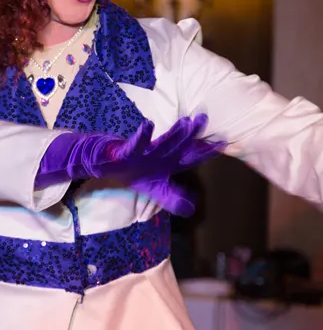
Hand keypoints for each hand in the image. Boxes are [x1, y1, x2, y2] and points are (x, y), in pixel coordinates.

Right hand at [87, 115, 222, 215]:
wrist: (108, 165)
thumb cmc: (136, 173)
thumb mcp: (156, 191)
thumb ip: (173, 199)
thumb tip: (191, 209)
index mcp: (169, 162)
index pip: (190, 157)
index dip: (205, 152)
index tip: (222, 142)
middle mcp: (160, 154)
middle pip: (179, 144)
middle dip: (191, 134)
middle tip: (203, 120)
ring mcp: (145, 152)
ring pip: (162, 142)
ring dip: (174, 133)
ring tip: (185, 122)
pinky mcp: (127, 152)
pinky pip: (135, 143)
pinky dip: (141, 136)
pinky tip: (147, 125)